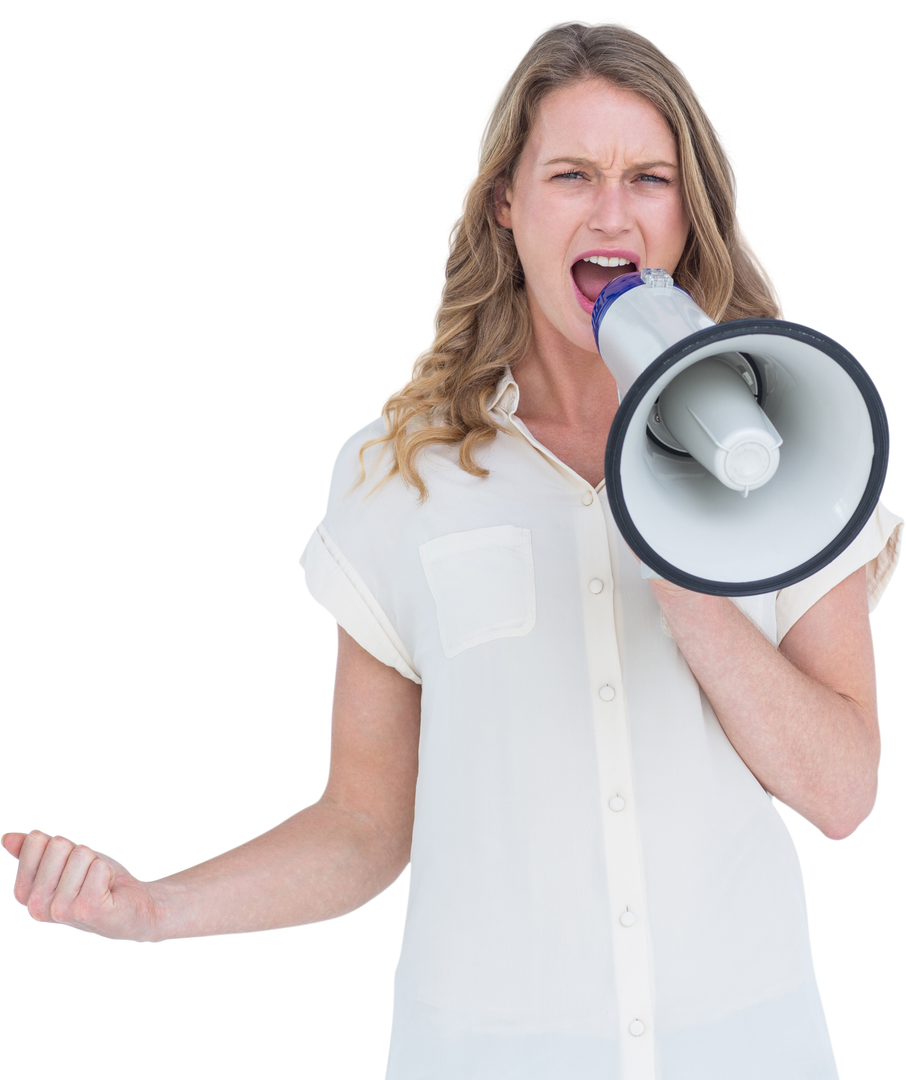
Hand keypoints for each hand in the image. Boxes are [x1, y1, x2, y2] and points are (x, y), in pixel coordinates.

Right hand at [3, 827, 166, 943]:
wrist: (134, 907)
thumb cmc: (95, 881)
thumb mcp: (62, 861)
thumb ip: (32, 851)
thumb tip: (7, 837)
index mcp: (24, 892)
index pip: (36, 840)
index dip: (61, 845)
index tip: (69, 865)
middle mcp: (36, 905)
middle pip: (58, 845)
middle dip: (80, 853)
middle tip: (87, 876)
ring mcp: (60, 910)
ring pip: (81, 854)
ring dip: (96, 864)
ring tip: (98, 884)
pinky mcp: (86, 909)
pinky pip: (98, 867)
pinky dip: (107, 872)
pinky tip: (107, 891)